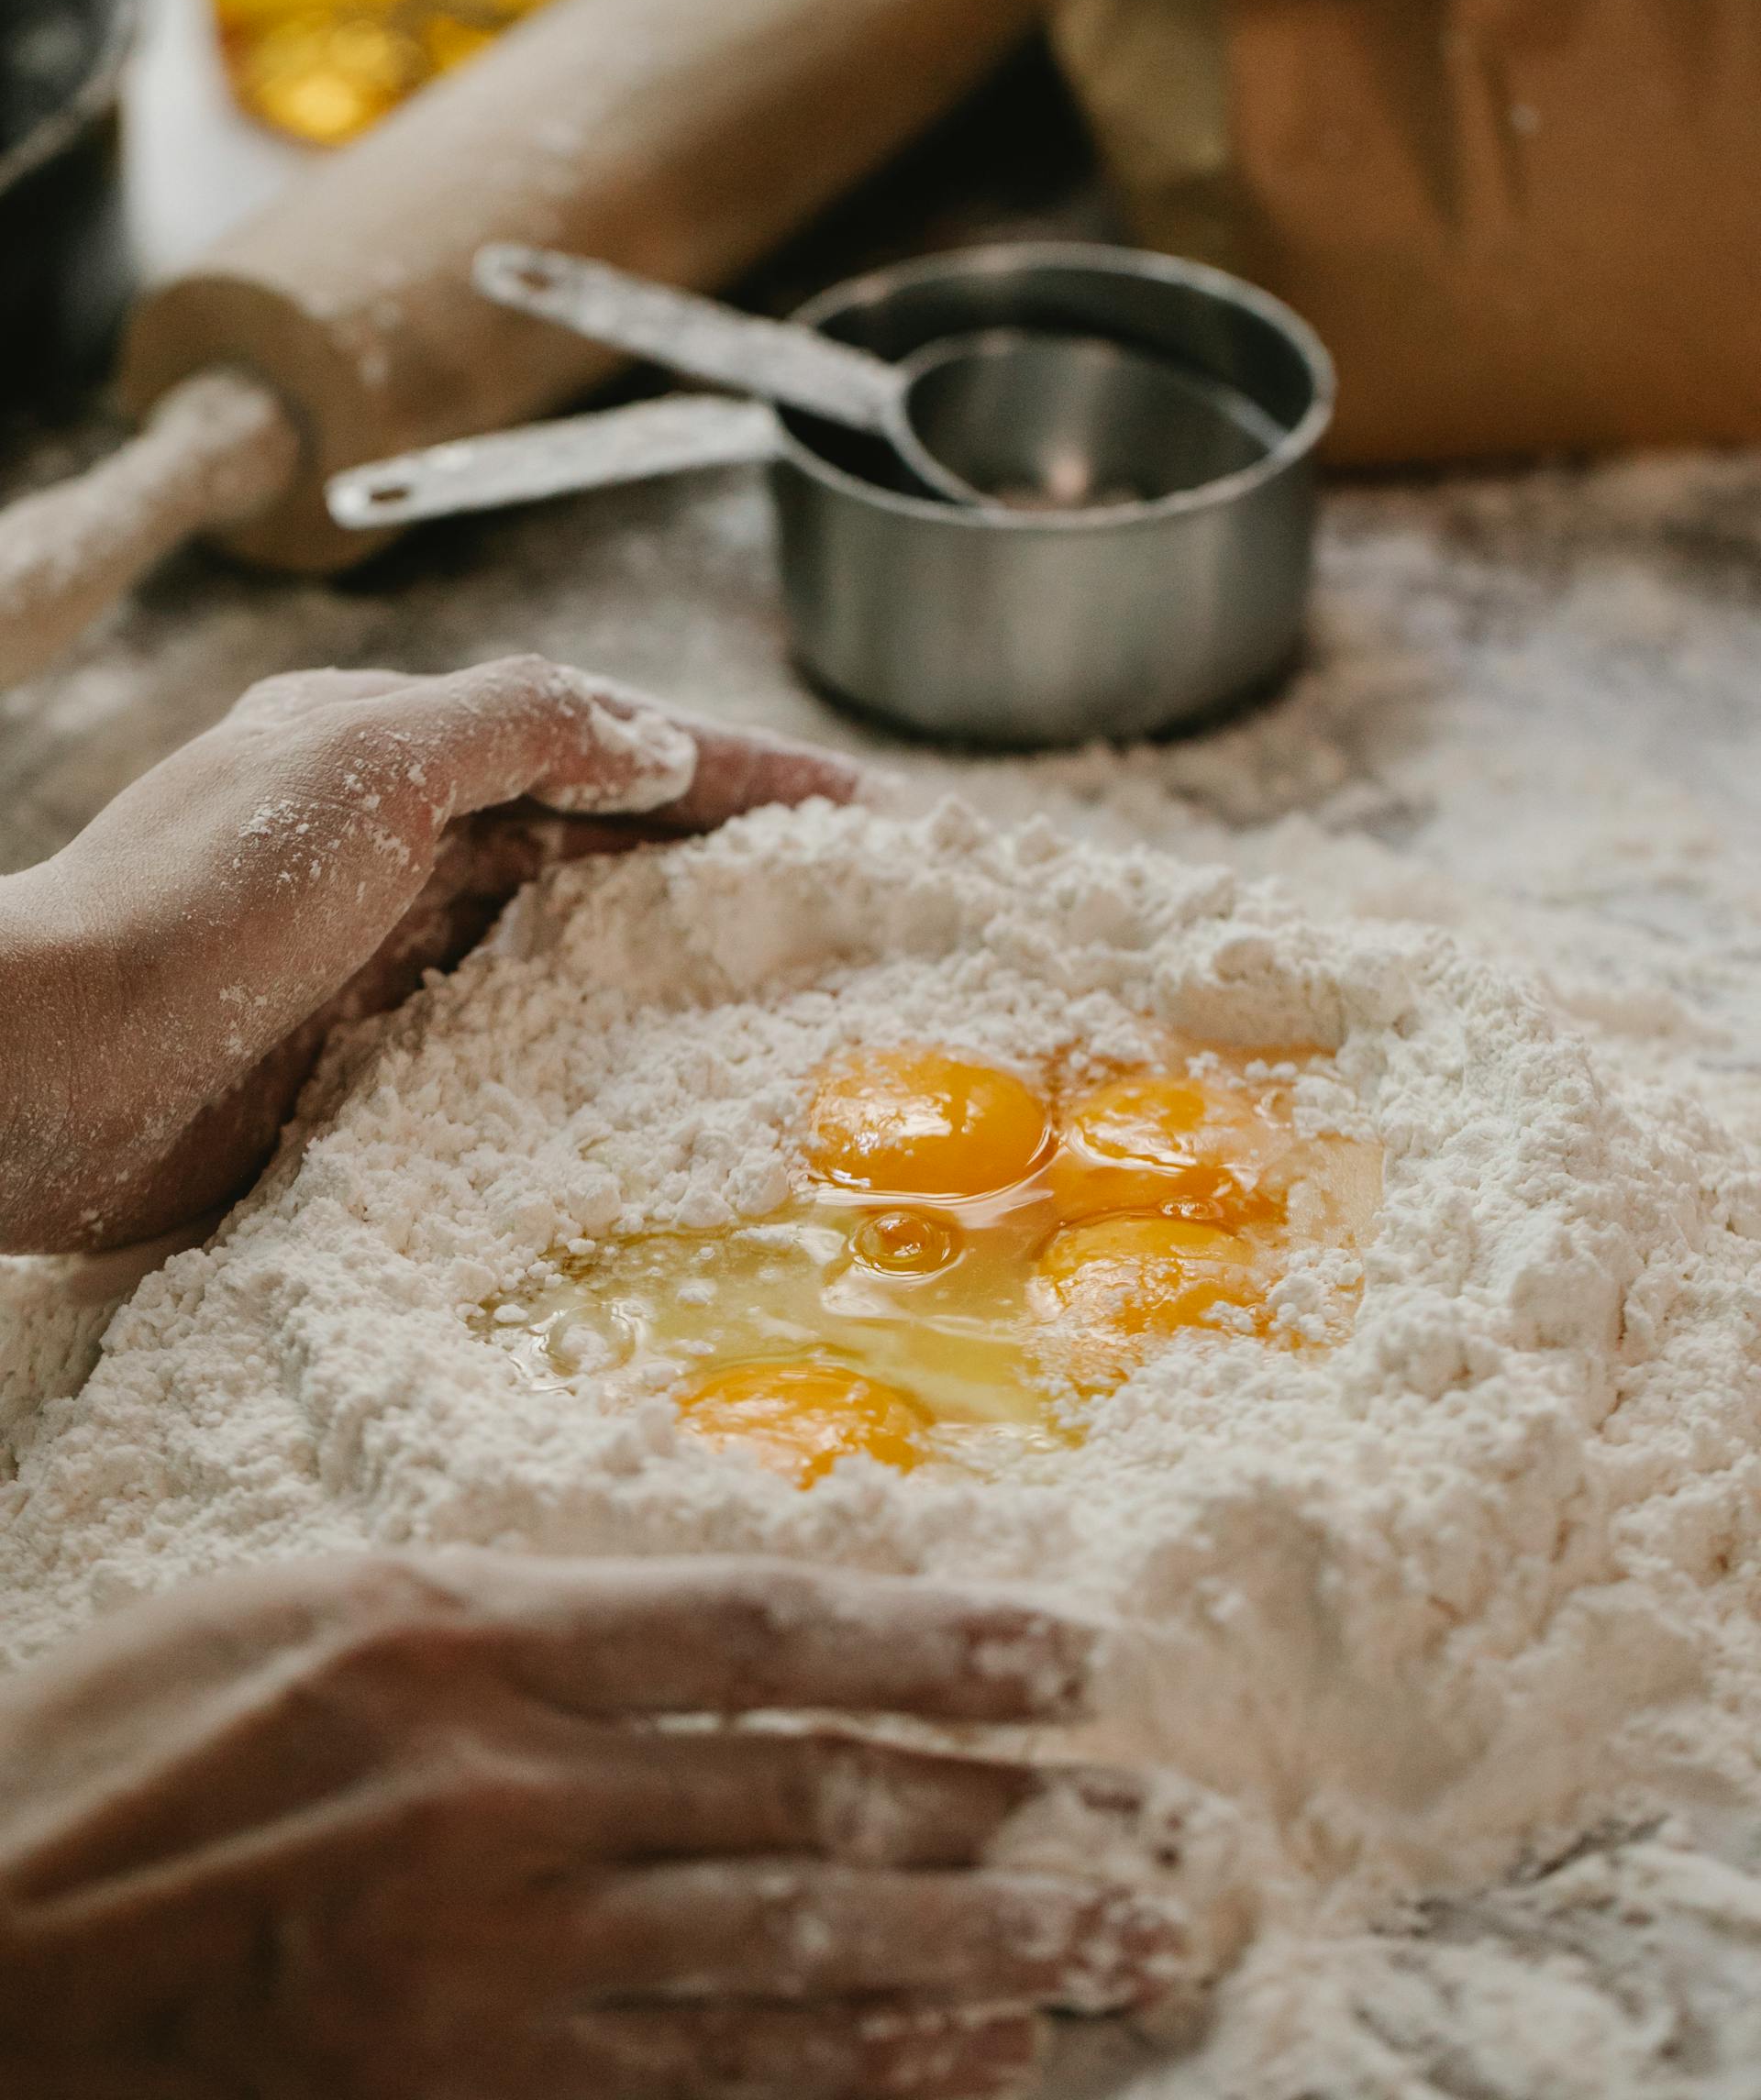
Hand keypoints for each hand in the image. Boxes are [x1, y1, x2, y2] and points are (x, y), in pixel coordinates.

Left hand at [0, 659, 855, 1255]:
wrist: (45, 1073)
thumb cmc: (197, 902)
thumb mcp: (363, 765)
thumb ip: (516, 726)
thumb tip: (652, 740)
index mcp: (394, 750)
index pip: (603, 739)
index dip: (736, 771)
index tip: (857, 809)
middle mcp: (396, 844)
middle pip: (600, 838)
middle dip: (726, 857)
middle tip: (855, 898)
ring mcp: (384, 959)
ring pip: (567, 937)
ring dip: (674, 950)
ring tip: (796, 982)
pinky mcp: (367, 1066)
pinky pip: (515, 1041)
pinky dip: (596, 1046)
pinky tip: (667, 1078)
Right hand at [0, 1554, 1190, 2098]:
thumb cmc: (112, 1751)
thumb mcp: (305, 1611)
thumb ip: (506, 1611)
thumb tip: (695, 1622)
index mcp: (458, 1636)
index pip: (758, 1628)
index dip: (934, 1640)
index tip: (1072, 1655)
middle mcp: (498, 1802)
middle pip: (811, 1801)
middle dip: (1009, 1818)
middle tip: (1163, 1829)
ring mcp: (487, 1979)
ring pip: (791, 1960)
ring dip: (976, 1959)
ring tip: (1119, 1952)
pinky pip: (702, 2098)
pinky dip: (850, 2084)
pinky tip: (964, 2073)